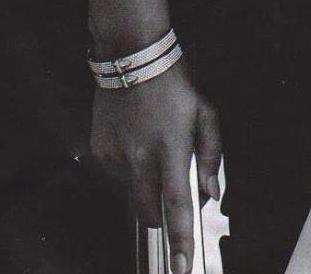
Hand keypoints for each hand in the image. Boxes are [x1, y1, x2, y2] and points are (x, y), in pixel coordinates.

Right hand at [90, 60, 221, 273]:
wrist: (132, 56)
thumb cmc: (173, 82)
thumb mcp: (205, 111)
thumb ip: (210, 155)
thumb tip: (209, 192)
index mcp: (171, 149)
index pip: (177, 206)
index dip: (181, 240)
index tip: (182, 266)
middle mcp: (141, 158)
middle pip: (149, 213)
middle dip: (161, 217)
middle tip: (170, 190)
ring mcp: (116, 156)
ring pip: (131, 195)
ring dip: (144, 186)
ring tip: (152, 148)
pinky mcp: (100, 150)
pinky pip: (116, 176)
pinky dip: (128, 169)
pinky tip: (135, 141)